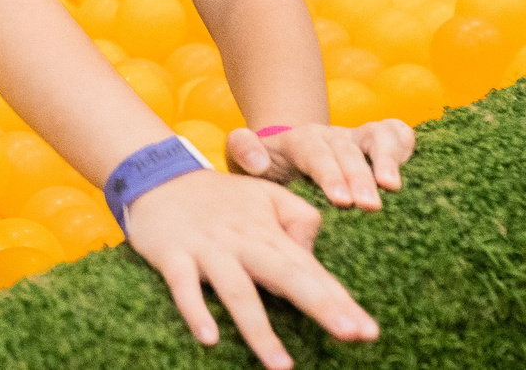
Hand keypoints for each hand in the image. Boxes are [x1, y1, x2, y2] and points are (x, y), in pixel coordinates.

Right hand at [123, 169, 377, 369]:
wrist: (157, 174)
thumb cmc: (218, 196)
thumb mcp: (265, 195)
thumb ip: (299, 217)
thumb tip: (315, 255)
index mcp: (267, 231)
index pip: (310, 268)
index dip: (339, 299)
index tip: (368, 330)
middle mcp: (242, 241)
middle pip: (285, 274)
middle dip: (319, 304)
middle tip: (351, 334)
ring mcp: (207, 249)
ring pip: (237, 290)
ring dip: (259, 329)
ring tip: (282, 366)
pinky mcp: (172, 254)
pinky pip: (184, 286)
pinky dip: (195, 311)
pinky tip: (209, 339)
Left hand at [225, 121, 410, 209]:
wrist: (283, 156)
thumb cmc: (266, 170)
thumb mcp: (242, 162)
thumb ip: (243, 154)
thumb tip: (257, 161)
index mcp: (296, 141)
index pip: (313, 152)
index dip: (329, 174)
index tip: (341, 201)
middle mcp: (329, 136)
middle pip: (346, 149)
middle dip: (359, 176)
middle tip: (370, 206)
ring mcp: (355, 138)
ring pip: (375, 137)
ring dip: (386, 159)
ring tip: (394, 187)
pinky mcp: (376, 142)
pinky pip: (396, 133)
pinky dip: (405, 142)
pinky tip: (416, 165)